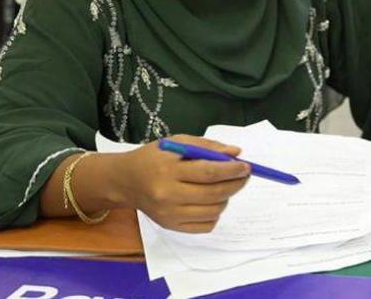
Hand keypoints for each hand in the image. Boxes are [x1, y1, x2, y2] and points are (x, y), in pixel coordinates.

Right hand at [113, 134, 250, 232]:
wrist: (125, 181)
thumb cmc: (153, 158)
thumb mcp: (177, 143)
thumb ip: (207, 147)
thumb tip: (236, 153)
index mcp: (168, 171)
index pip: (208, 173)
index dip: (231, 170)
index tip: (246, 166)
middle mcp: (168, 195)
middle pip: (213, 194)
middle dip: (235, 184)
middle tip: (244, 176)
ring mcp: (169, 214)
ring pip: (213, 211)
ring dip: (226, 198)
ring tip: (224, 186)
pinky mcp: (170, 226)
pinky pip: (205, 226)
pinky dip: (215, 214)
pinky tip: (211, 201)